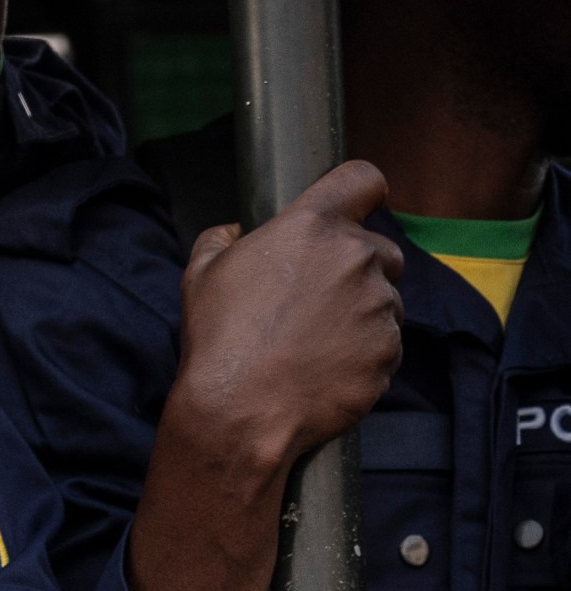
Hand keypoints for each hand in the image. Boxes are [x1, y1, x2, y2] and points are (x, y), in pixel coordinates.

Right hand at [128, 160, 404, 590]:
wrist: (241, 410)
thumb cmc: (219, 338)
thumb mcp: (200, 274)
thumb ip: (220, 239)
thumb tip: (234, 232)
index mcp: (312, 228)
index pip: (362, 180)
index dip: (361, 190)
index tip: (358, 202)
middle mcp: (357, 259)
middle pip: (381, 249)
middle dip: (357, 269)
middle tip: (316, 299)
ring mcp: (380, 308)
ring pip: (385, 301)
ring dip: (361, 314)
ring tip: (314, 343)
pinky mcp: (390, 353)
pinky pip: (386, 344)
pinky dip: (364, 353)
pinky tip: (324, 368)